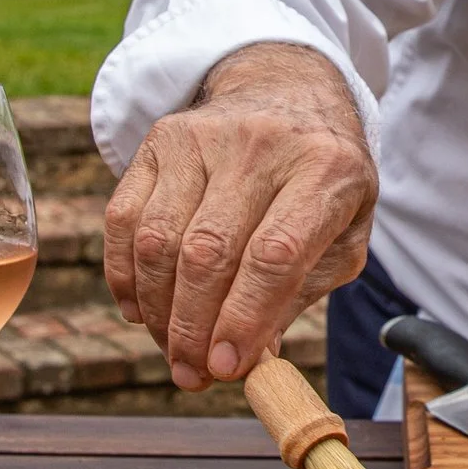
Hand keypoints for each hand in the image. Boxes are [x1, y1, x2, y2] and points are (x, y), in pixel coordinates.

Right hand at [103, 43, 377, 389]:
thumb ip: (301, 294)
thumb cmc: (323, 181)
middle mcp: (262, 144)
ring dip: (158, 310)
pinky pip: (124, 219)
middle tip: (191, 375)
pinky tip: (141, 310)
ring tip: (172, 349)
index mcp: (326, 169)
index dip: (244, 319)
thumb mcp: (343, 234)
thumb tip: (250, 357)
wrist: (289, 94)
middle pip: (208, 252)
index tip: (226, 369)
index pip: (274, 255)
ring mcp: (204, 136)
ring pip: (158, 240)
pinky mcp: (160, 140)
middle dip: (192, 328)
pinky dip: (124, 276)